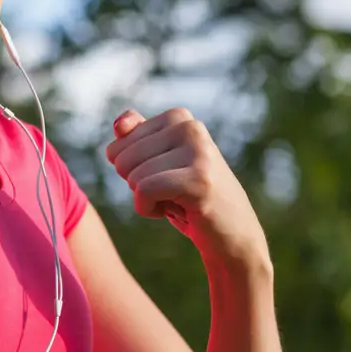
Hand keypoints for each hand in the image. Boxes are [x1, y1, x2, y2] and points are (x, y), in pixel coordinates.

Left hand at [105, 108, 268, 264]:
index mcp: (179, 117)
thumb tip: (119, 125)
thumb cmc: (188, 197)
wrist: (232, 234)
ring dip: (147, 199)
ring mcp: (198, 152)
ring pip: (133, 176)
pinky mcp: (199, 179)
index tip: (165, 175)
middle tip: (174, 192)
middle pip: (123, 158)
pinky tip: (178, 211)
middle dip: (138, 183)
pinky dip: (148, 209)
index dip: (133, 167)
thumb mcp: (157, 163)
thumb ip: (135, 137)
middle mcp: (191, 127)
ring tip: (180, 200)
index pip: (120, 139)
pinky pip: (144, 191)